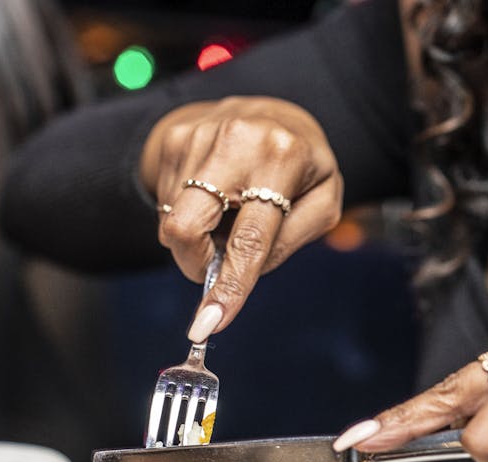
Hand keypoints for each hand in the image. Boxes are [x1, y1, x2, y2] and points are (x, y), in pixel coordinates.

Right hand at [140, 97, 342, 340]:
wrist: (270, 112)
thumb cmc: (302, 166)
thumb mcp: (322, 201)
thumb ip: (289, 242)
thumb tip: (239, 279)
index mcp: (284, 158)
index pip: (250, 239)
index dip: (229, 287)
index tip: (208, 324)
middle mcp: (238, 140)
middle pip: (186, 228)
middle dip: (193, 262)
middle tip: (211, 265)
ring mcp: (199, 136)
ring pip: (173, 222)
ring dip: (199, 234)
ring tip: (228, 209)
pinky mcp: (174, 139)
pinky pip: (164, 203)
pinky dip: (187, 212)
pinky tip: (212, 193)